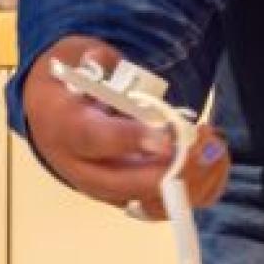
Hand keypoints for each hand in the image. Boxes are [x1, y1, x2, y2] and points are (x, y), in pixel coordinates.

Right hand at [20, 36, 230, 221]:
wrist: (48, 118)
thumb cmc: (65, 85)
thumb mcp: (69, 58)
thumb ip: (93, 59)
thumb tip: (103, 62)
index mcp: (65, 128)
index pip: (95, 139)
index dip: (130, 140)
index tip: (165, 139)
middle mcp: (83, 168)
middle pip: (129, 184)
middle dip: (172, 168)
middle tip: (202, 141)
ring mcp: (107, 189)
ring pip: (152, 202)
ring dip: (191, 179)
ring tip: (214, 146)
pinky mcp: (128, 197)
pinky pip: (168, 205)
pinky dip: (196, 188)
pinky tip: (213, 160)